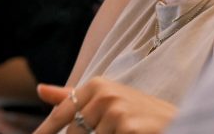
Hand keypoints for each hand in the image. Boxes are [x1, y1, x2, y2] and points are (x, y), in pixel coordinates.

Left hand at [34, 78, 177, 133]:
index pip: (62, 113)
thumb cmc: (137, 114)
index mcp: (98, 84)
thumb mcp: (105, 101)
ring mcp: (117, 110)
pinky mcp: (127, 126)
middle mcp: (105, 93)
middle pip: (73, 133)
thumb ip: (72, 96)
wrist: (174, 121)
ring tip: (124, 131)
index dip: (46, 131)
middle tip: (112, 129)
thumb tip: (40, 89)